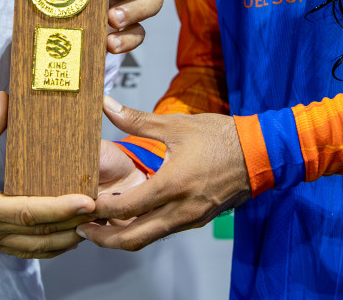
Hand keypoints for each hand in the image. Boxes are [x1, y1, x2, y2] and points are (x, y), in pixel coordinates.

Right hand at [0, 92, 94, 257]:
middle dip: (73, 228)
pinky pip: (17, 249)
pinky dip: (42, 245)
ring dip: (61, 241)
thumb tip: (8, 103)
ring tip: (88, 227)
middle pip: (37, 237)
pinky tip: (57, 235)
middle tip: (101, 215)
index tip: (87, 202)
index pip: (28, 212)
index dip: (61, 209)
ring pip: (30, 250)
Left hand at [80, 97, 250, 251]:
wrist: (261, 153)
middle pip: (132, 239)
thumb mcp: (176, 124)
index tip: (81, 204)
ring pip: (148, 238)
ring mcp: (190, 219)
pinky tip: (131, 216)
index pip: (124, 209)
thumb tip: (107, 105)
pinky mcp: (197, 220)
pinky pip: (163, 231)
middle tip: (81, 230)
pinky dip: (142, 229)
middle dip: (103, 239)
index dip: (97, 210)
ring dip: (122, 236)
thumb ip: (136, 120)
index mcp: (171, 185)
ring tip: (101, 225)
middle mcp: (180, 210)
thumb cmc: (221, 136)